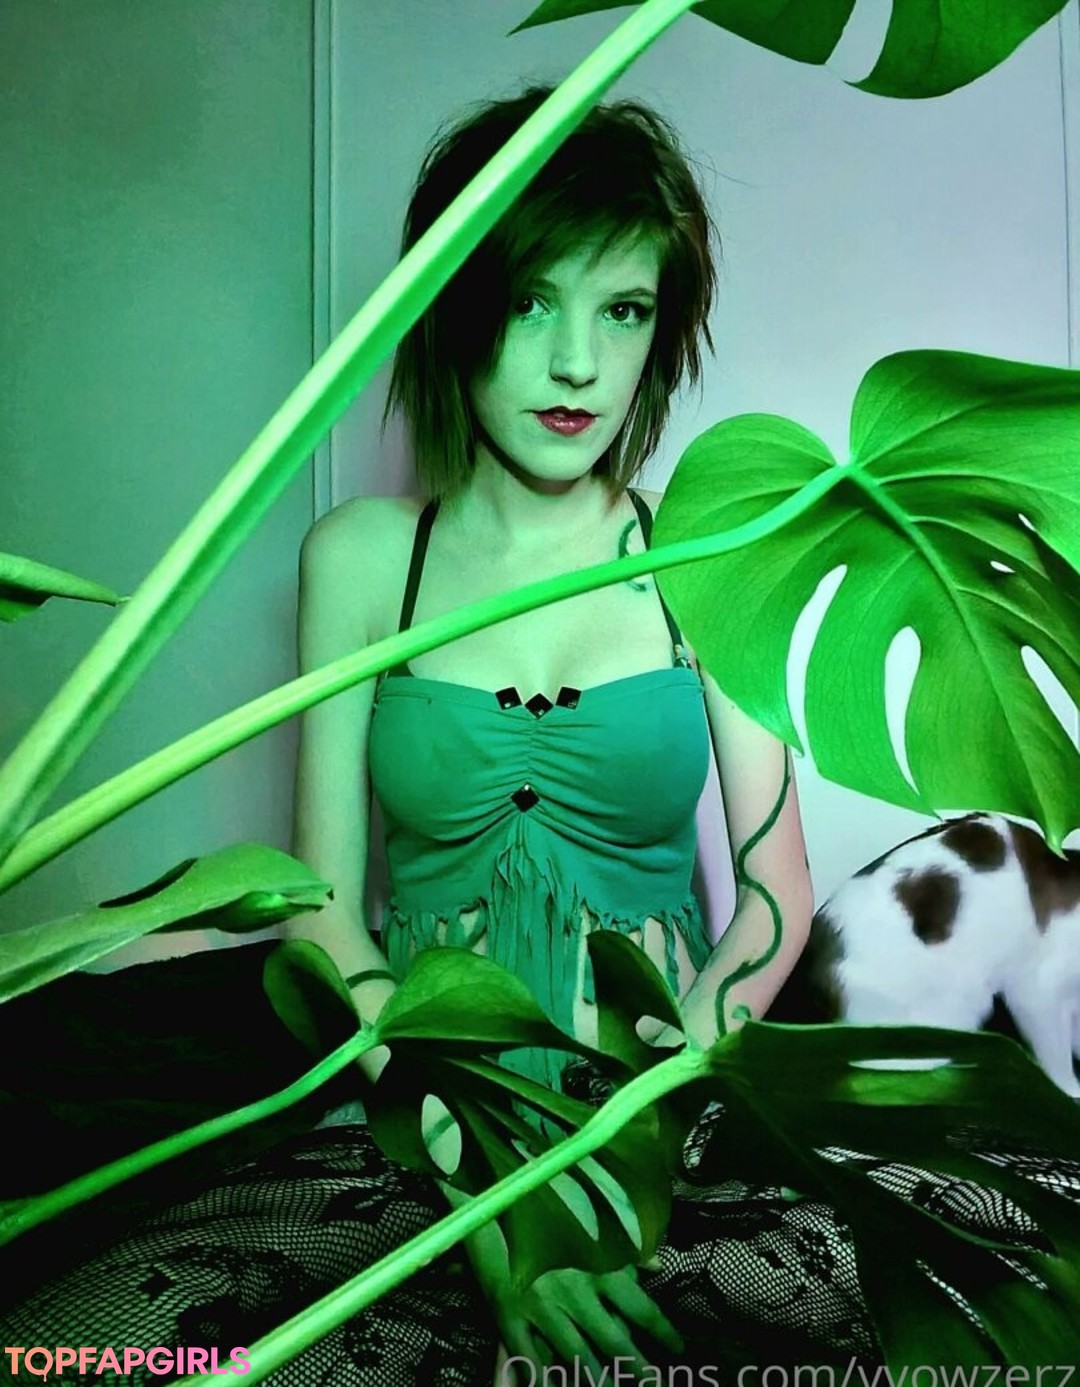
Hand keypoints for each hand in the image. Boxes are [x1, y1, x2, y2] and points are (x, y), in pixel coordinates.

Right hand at [465, 1219, 682, 1383]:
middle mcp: (576, 1291)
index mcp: (599, 1266)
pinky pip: (527, 1358)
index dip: (663, 1332)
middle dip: (638, 1370)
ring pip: (577, 1357)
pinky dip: (541, 1379)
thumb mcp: (591, 1218)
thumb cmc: (547, 1203)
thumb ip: (625, 1246)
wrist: (492, 1196)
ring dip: (598, 1381)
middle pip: (614, 1342)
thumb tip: (659, 1263)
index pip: (642, 1308)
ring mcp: (541, 1307)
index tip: (679, 1347)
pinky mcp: (509, 1315)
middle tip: (656, 1386)